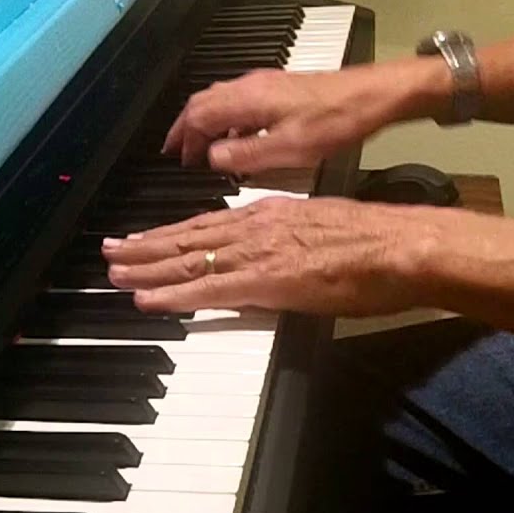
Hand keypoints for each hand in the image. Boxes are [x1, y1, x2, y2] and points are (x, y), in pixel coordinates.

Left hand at [101, 196, 439, 315]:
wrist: (403, 247)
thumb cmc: (377, 244)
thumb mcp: (323, 231)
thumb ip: (290, 241)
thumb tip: (274, 256)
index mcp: (271, 214)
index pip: (207, 223)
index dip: (170, 234)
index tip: (142, 239)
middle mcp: (256, 227)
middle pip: (188, 239)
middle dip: (145, 247)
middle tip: (110, 252)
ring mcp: (259, 254)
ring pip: (189, 261)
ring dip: (147, 268)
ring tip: (115, 271)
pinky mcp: (267, 282)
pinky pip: (208, 290)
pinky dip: (172, 294)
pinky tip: (146, 298)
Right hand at [163, 60, 445, 172]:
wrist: (372, 97)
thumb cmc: (336, 121)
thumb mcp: (287, 149)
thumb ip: (244, 157)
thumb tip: (212, 160)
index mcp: (247, 100)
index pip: (198, 116)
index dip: (184, 140)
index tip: (179, 161)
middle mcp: (251, 87)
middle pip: (202, 103)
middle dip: (185, 128)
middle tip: (175, 151)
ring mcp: (265, 85)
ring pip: (219, 100)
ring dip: (204, 123)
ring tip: (199, 146)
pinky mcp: (279, 90)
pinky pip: (238, 101)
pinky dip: (225, 120)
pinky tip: (236, 139)